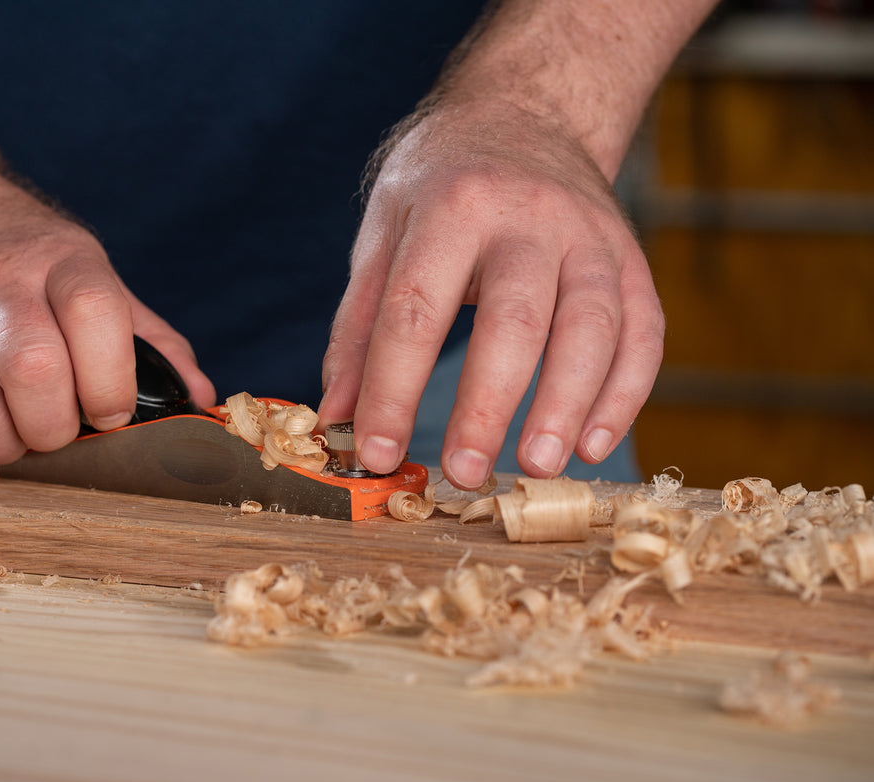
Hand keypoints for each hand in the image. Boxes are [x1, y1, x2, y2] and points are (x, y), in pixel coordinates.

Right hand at [0, 166, 214, 469]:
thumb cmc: (20, 256)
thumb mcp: (88, 272)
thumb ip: (147, 336)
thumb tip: (199, 397)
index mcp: (61, 260)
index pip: (96, 317)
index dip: (110, 382)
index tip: (109, 411)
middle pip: (33, 373)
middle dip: (56, 430)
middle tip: (57, 432)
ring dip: (4, 447)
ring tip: (14, 435)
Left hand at [318, 100, 663, 488]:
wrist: (528, 110)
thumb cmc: (443, 180)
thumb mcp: (383, 229)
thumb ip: (360, 325)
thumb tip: (338, 415)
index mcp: (451, 206)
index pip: (416, 309)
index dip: (393, 388)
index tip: (375, 452)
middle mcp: (529, 217)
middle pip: (516, 320)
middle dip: (488, 405)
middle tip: (462, 472)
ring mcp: (591, 237)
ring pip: (593, 327)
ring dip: (569, 405)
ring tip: (536, 466)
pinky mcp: (632, 260)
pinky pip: (644, 333)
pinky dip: (625, 395)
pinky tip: (593, 446)